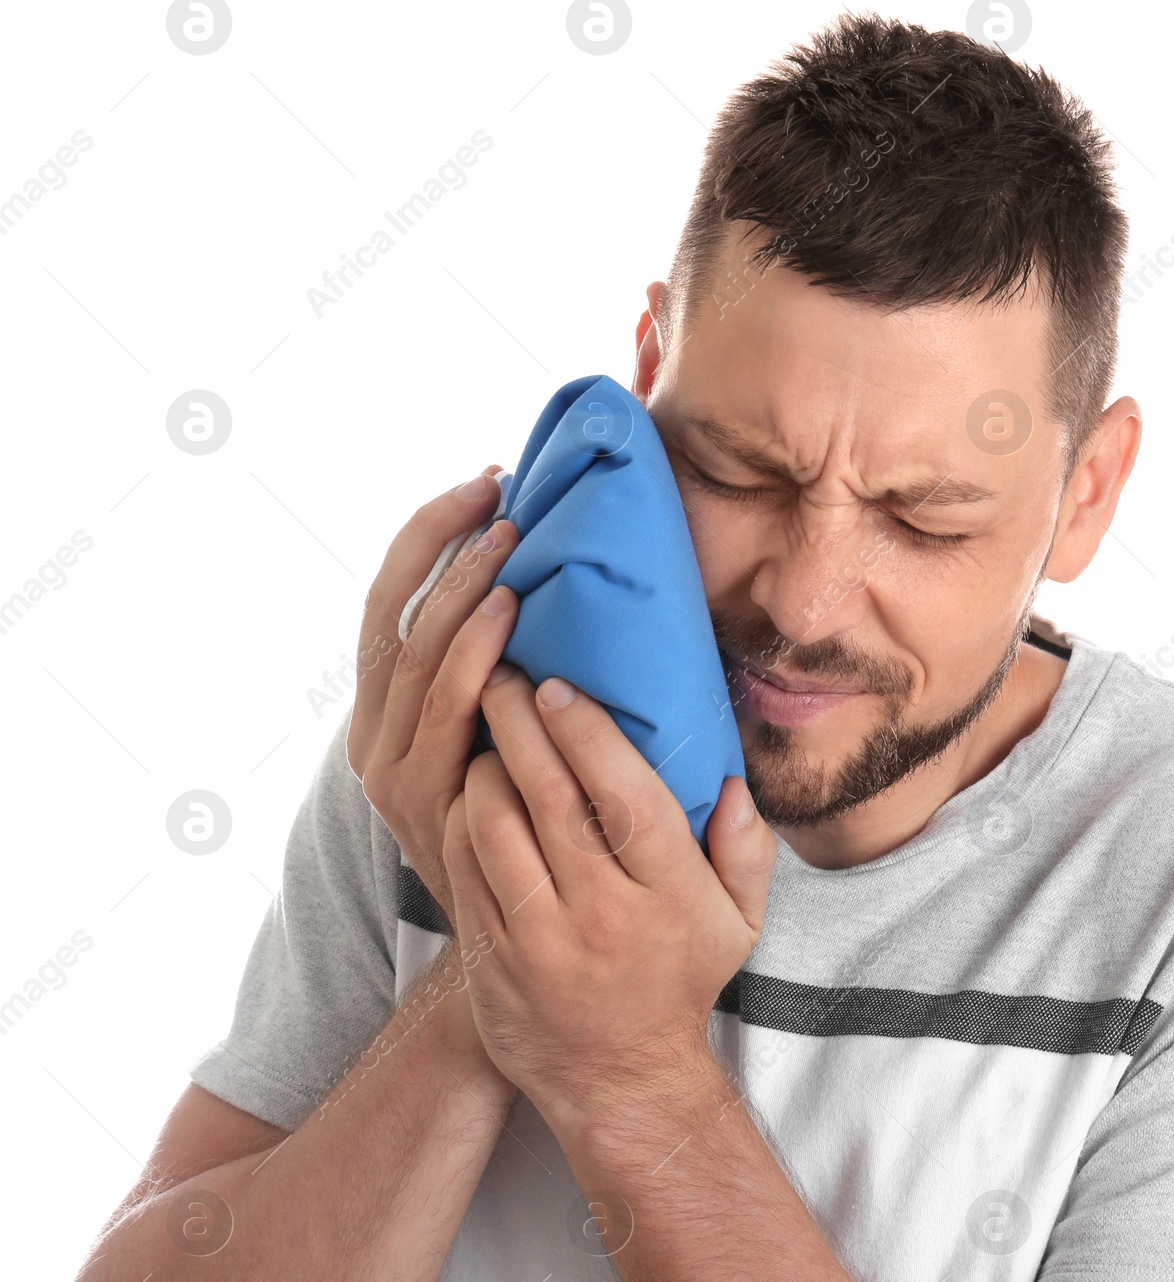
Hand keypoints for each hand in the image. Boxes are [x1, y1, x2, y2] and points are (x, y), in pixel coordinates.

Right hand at [347, 467, 522, 927]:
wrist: (510, 937)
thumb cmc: (524, 822)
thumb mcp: (492, 743)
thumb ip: (497, 679)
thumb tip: (552, 582)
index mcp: (382, 708)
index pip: (390, 600)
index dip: (428, 536)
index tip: (483, 482)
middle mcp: (373, 733)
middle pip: (396, 617)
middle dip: (445, 548)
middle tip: (501, 500)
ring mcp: (392, 769)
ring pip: (419, 659)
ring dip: (461, 591)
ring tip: (507, 543)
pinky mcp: (421, 801)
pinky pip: (448, 714)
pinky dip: (475, 658)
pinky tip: (511, 615)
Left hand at [441, 669, 777, 1144]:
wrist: (618, 1081)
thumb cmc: (678, 981)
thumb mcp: (739, 922)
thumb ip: (746, 849)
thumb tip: (731, 782)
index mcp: (669, 894)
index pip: (626, 796)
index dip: (587, 733)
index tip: (560, 687)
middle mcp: (604, 914)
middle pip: (550, 797)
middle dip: (519, 724)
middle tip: (506, 678)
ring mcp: (541, 941)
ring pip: (493, 826)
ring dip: (483, 764)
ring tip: (484, 727)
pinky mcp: (492, 960)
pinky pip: (464, 869)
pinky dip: (460, 817)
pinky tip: (469, 788)